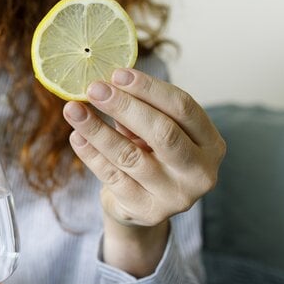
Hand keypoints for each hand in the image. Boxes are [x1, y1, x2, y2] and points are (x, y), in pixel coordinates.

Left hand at [63, 69, 224, 274]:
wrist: (143, 206)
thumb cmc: (151, 156)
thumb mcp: (153, 132)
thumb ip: (139, 110)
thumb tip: (106, 82)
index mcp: (211, 143)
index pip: (183, 108)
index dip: (149, 88)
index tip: (117, 73)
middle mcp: (200, 172)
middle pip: (163, 132)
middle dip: (125, 106)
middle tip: (94, 89)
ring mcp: (175, 196)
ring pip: (130, 156)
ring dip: (97, 129)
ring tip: (73, 109)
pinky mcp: (146, 210)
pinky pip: (112, 177)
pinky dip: (91, 154)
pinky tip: (76, 136)